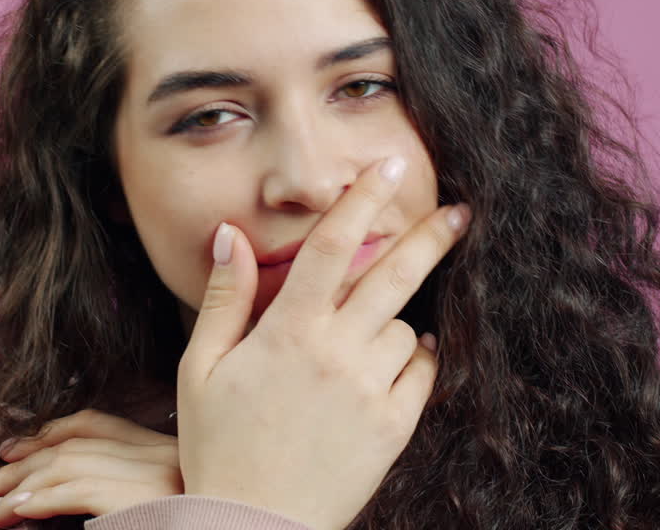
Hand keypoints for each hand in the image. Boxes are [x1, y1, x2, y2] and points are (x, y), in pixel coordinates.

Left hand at [0, 408, 181, 526]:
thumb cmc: (172, 525)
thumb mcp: (142, 502)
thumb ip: (112, 486)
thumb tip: (52, 485)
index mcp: (167, 451)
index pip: (98, 423)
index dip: (48, 432)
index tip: (11, 450)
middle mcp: (165, 455)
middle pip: (77, 443)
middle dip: (24, 461)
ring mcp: (156, 475)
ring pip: (70, 464)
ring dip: (21, 486)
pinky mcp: (142, 499)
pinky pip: (77, 491)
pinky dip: (39, 500)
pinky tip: (15, 512)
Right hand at [177, 155, 466, 529]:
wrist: (252, 525)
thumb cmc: (219, 445)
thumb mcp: (201, 369)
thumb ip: (225, 297)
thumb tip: (230, 234)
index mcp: (288, 333)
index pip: (329, 247)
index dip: (360, 199)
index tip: (385, 165)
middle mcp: (337, 355)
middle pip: (393, 275)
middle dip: (429, 235)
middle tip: (458, 209)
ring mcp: (370, 392)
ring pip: (402, 326)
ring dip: (394, 318)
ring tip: (368, 335)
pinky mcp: (394, 428)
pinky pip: (421, 372)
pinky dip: (415, 356)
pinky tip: (398, 354)